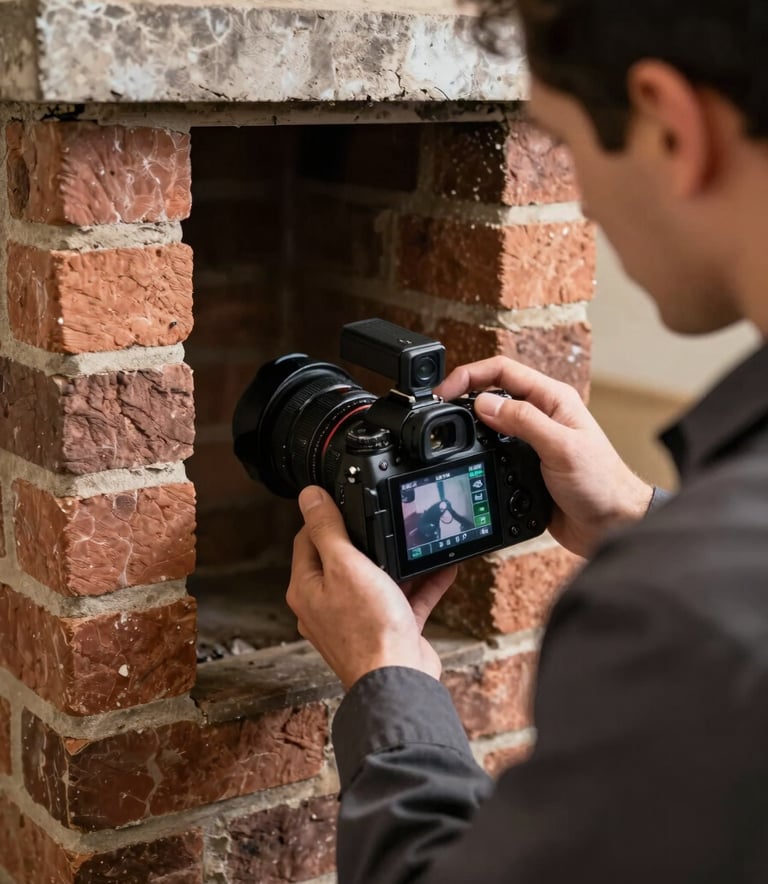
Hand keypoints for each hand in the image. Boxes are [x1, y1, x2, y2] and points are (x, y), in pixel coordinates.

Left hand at [286, 486, 457, 689]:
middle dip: (367, 537)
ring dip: (399, 560)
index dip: (325, 516)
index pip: (308, 540)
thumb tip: (308, 496)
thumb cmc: (368, 630)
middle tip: (383, 515)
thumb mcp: (346, 565)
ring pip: (377, 578)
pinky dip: (421, 583)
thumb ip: (328, 529)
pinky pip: (405, 598)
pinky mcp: (388, 630)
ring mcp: (358, 619)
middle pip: (343, 557)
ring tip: (416, 538)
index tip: (342, 499)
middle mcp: (328, 604)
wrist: (399, 681)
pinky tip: (441, 568)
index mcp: (308, 588)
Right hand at [435, 357, 652, 557]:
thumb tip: (484, 403)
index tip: (445, 390)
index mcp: (553, 399)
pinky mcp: (524, 465)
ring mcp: (531, 441)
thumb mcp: (561, 447)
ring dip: (469, 426)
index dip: (471, 375)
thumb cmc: (601, 483)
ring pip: (489, 423)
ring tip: (448, 433)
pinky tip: (468, 458)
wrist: (611, 525)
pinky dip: (477, 451)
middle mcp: (541, 415)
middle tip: (439, 411)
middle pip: (492, 393)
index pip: (503, 371)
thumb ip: (524, 422)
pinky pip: (493, 451)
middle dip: (463, 396)